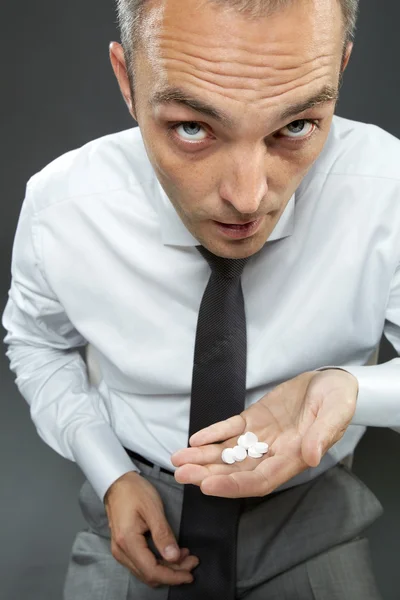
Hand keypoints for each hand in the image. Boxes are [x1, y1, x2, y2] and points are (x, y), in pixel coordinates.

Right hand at [104, 472, 198, 587]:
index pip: (152, 571)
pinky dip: (159, 562)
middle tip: (192, 562)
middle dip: (173, 573)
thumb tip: (174, 557)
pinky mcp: (124, 547)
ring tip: (186, 557)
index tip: (190, 574)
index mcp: (127, 541)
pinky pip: (142, 563)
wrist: (117, 482)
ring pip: (146, 571)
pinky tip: (172, 553)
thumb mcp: (153, 509)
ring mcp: (120, 550)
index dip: (173, 576)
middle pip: (149, 575)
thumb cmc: (134, 491)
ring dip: (167, 569)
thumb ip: (163, 534)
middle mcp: (121, 551)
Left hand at [171, 369, 357, 498]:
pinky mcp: (255, 419)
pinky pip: (231, 428)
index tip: (209, 486)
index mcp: (294, 457)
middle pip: (237, 470)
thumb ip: (323, 434)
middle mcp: (274, 452)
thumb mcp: (336, 413)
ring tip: (178, 459)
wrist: (331, 382)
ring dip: (203, 457)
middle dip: (208, 474)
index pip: (260, 480)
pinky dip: (213, 433)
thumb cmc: (338, 400)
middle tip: (182, 474)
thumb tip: (311, 456)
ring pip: (229, 452)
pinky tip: (195, 439)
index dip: (234, 485)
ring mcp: (262, 436)